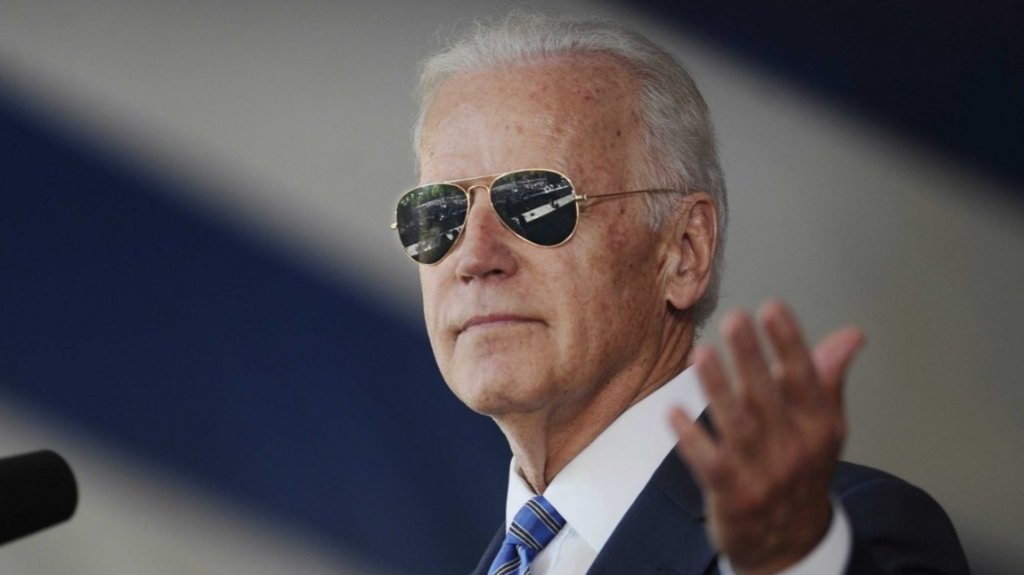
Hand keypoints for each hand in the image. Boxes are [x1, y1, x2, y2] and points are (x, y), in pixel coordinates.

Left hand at [670, 301, 863, 574]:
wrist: (789, 540)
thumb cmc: (801, 468)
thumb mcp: (822, 427)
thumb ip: (826, 378)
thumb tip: (852, 335)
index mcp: (819, 427)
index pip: (804, 379)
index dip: (789, 343)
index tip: (772, 308)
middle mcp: (794, 449)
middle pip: (768, 397)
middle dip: (751, 357)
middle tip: (735, 320)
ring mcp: (761, 474)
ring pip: (738, 425)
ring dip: (718, 388)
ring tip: (702, 353)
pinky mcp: (730, 493)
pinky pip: (707, 461)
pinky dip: (691, 438)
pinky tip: (673, 412)